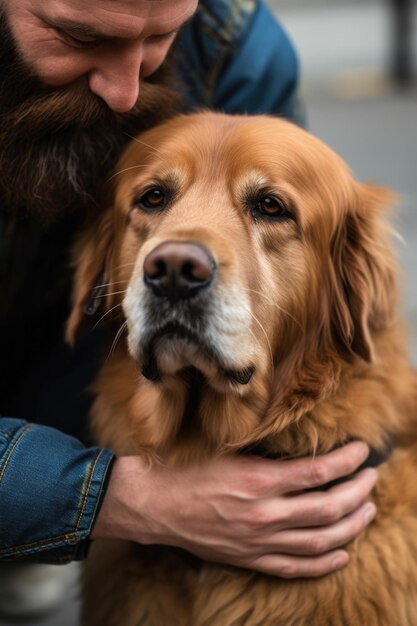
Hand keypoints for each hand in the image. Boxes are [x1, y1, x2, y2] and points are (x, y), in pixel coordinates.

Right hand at [91, 441, 376, 577]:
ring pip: (320, 539)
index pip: (319, 473)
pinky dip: (323, 562)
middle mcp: (264, 513)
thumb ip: (266, 453)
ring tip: (367, 510)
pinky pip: (296, 567)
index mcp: (259, 480)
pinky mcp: (250, 558)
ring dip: (350, 526)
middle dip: (358, 492)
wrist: (154, 503)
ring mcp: (259, 540)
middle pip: (328, 507)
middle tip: (371, 478)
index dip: (347, 462)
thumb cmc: (187, 469)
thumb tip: (300, 446)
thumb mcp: (228, 451)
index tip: (361, 451)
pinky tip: (341, 553)